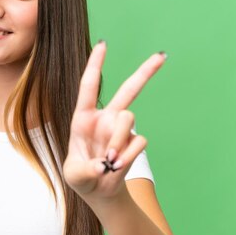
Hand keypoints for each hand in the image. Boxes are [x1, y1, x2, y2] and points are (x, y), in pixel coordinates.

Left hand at [63, 41, 165, 204]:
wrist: (98, 190)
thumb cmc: (81, 176)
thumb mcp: (73, 175)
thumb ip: (86, 170)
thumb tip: (105, 165)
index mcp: (84, 117)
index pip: (89, 86)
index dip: (96, 64)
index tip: (104, 44)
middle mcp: (105, 118)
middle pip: (128, 90)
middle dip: (145, 72)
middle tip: (162, 55)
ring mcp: (121, 130)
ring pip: (129, 119)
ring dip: (119, 140)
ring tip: (109, 160)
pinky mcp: (134, 142)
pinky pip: (138, 143)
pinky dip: (127, 157)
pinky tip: (117, 167)